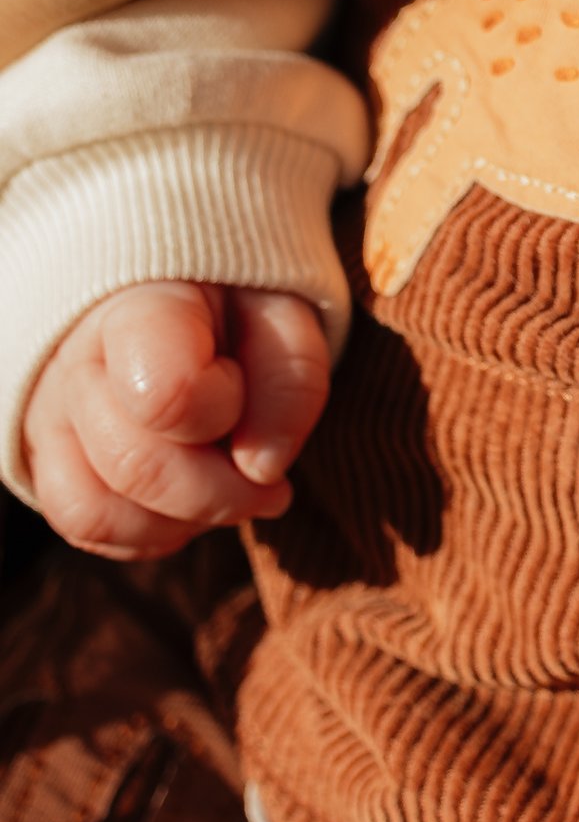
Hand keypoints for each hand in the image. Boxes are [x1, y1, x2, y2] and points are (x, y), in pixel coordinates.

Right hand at [22, 282, 331, 558]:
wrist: (175, 288)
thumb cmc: (234, 300)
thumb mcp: (284, 309)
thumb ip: (290, 378)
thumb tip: (263, 470)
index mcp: (138, 307)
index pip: (165, 394)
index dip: (227, 412)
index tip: (251, 392)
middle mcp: (76, 363)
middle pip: (135, 468)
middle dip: (222, 494)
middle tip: (268, 479)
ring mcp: (51, 415)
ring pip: (96, 513)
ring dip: (182, 520)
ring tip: (227, 489)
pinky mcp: (45, 456)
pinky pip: (82, 527)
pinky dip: (148, 533)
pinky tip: (190, 502)